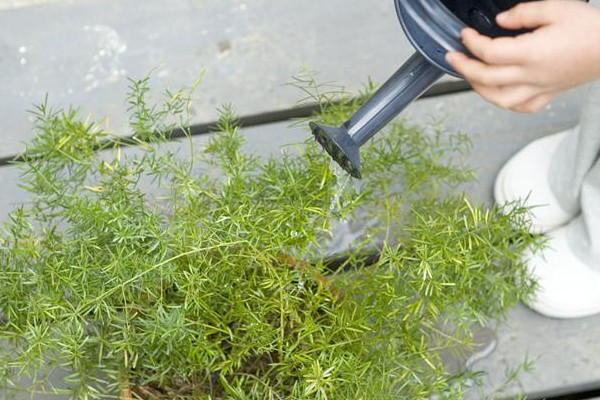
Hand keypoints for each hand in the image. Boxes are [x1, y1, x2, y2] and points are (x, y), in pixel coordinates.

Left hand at [446, 0, 599, 112]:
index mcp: (531, 53)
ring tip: (470, 77)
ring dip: (479, 89)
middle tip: (452, 57)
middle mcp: (532, 75)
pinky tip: (499, 93)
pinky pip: (522, 107)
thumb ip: (524, 12)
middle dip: (463, 67)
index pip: (488, 53)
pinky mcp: (549, 94)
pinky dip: (505, 103)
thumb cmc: (592, 28)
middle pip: (486, 78)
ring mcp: (539, 88)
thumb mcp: (557, 8)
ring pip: (499, 99)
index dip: (471, 43)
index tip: (465, 34)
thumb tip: (500, 21)